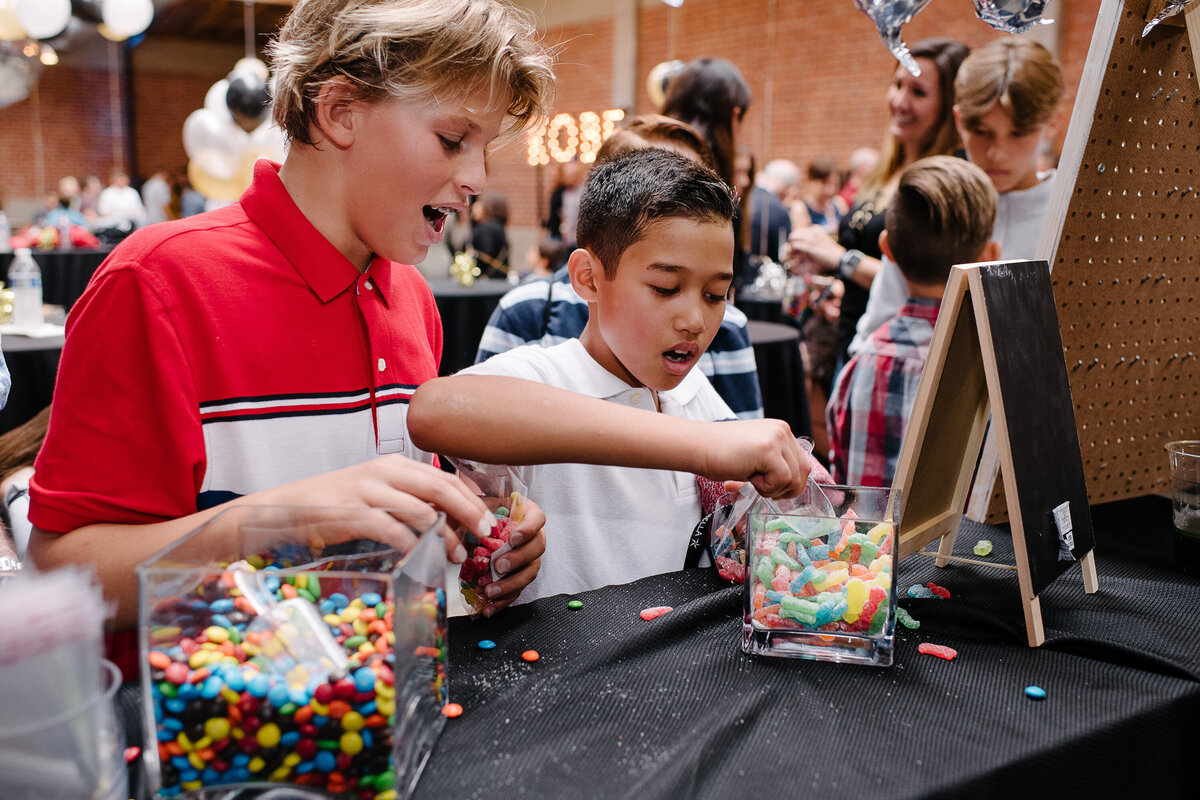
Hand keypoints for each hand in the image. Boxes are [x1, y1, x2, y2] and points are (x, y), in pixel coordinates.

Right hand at [254, 454, 494, 564]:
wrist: (284, 509)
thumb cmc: (334, 505)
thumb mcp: (375, 493)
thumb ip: (408, 500)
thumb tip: (447, 519)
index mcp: (394, 465)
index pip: (446, 477)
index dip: (472, 499)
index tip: (488, 519)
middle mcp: (384, 472)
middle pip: (442, 488)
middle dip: (470, 512)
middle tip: (486, 534)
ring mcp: (368, 490)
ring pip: (422, 509)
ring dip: (445, 535)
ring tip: (457, 555)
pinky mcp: (352, 512)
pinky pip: (392, 529)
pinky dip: (412, 545)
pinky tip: (422, 558)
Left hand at [477, 498, 545, 616]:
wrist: (477, 527)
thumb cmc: (481, 512)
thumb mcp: (481, 503)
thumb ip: (481, 504)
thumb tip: (473, 510)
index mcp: (527, 515)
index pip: (538, 519)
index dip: (528, 530)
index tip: (513, 538)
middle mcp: (533, 537)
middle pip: (537, 548)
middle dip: (518, 559)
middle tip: (499, 566)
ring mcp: (529, 558)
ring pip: (529, 573)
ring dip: (510, 584)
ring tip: (491, 591)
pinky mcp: (519, 577)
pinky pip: (517, 590)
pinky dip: (503, 601)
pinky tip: (489, 608)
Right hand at [696, 419, 809, 498]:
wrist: (696, 446)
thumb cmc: (719, 454)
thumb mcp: (755, 456)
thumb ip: (774, 464)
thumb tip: (791, 486)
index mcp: (780, 431)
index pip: (802, 464)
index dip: (789, 483)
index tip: (769, 488)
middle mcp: (782, 431)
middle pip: (803, 472)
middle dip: (785, 489)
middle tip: (761, 489)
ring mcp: (777, 438)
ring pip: (794, 478)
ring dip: (773, 489)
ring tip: (751, 480)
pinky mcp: (769, 449)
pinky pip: (781, 480)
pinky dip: (765, 487)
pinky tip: (748, 477)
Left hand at [787, 225, 843, 273]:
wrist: (839, 258)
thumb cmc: (830, 253)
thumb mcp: (821, 241)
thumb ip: (812, 240)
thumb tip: (801, 243)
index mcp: (816, 228)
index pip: (800, 231)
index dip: (797, 239)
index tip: (798, 247)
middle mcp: (812, 231)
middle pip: (795, 233)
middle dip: (792, 241)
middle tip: (793, 250)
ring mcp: (810, 238)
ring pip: (793, 238)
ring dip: (791, 246)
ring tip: (794, 254)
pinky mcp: (809, 247)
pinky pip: (795, 245)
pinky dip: (792, 250)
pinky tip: (796, 256)